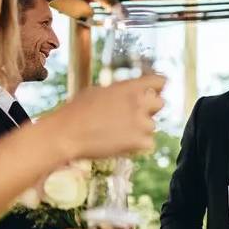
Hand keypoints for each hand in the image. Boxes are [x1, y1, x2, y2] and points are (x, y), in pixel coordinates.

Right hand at [46, 75, 165, 159]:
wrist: (67, 134)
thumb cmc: (75, 112)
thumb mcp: (97, 91)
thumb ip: (118, 92)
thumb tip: (124, 94)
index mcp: (129, 87)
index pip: (160, 81)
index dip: (156, 88)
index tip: (152, 93)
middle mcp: (138, 102)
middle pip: (160, 104)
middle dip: (149, 110)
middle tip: (132, 117)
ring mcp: (140, 123)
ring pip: (152, 126)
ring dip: (140, 130)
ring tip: (119, 133)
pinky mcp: (138, 142)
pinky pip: (148, 144)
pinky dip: (137, 147)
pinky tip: (121, 144)